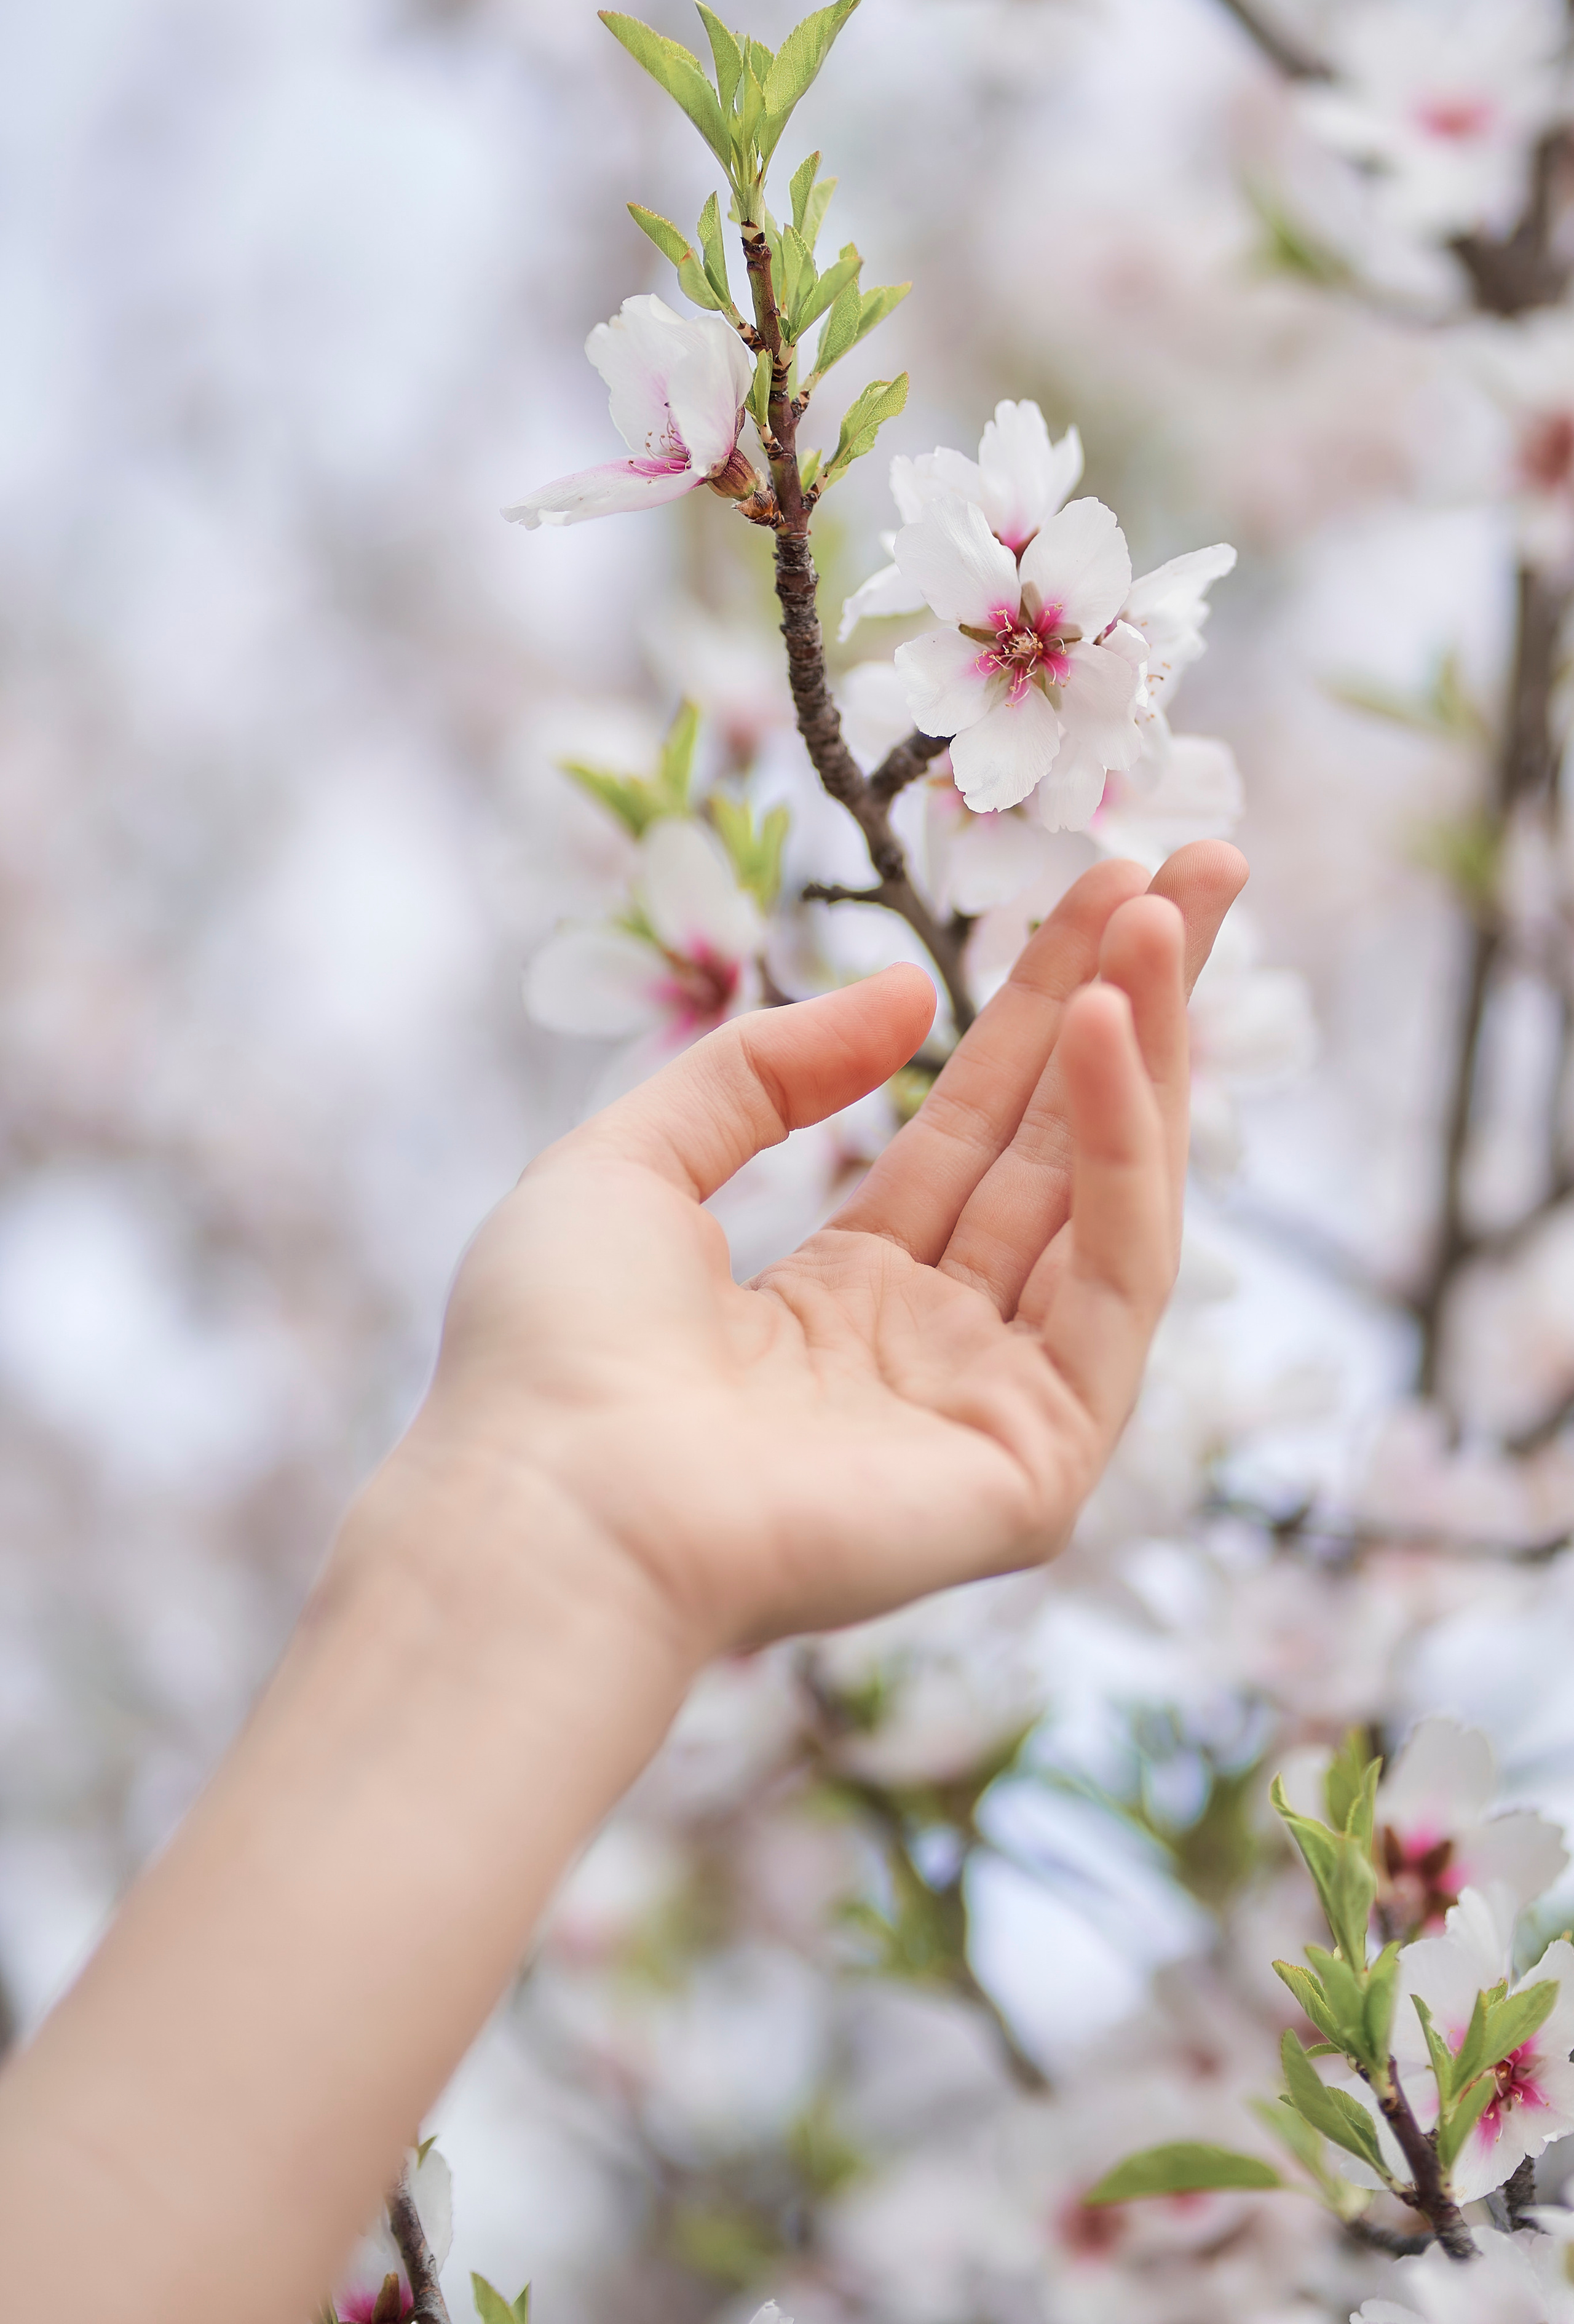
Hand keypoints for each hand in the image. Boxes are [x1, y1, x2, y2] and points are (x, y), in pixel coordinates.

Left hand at [398, 841, 1245, 1659]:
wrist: (545, 1505)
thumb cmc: (552, 1354)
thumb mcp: (631, 1162)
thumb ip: (762, 1072)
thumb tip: (906, 992)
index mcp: (841, 1300)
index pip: (976, 1133)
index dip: (1036, 1010)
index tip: (1103, 889)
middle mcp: (931, 1350)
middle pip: (1061, 1150)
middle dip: (1131, 1006)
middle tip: (1202, 859)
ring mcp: (991, 1410)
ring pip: (1108, 1205)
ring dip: (1145, 1052)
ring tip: (1170, 911)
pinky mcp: (1035, 1465)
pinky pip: (1109, 1286)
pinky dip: (1125, 1155)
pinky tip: (1107, 1031)